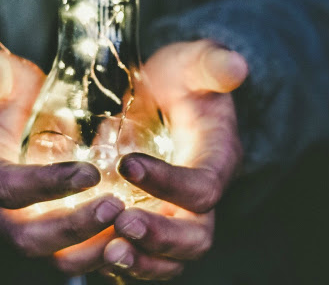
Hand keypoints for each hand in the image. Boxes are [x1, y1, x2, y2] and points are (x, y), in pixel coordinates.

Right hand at [0, 49, 124, 274]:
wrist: (12, 121)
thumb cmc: (8, 97)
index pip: (7, 188)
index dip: (46, 185)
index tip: (90, 172)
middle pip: (29, 238)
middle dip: (73, 228)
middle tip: (116, 207)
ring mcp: (26, 227)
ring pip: (55, 258)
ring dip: (93, 249)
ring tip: (132, 227)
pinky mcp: (52, 235)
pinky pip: (77, 256)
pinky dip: (105, 252)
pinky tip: (137, 236)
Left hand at [103, 40, 247, 280]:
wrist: (164, 97)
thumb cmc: (180, 80)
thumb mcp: (193, 63)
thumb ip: (211, 64)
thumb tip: (236, 66)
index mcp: (216, 161)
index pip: (203, 187)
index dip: (170, 182)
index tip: (127, 164)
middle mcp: (200, 198)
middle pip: (195, 237)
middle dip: (161, 237)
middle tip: (122, 224)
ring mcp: (176, 216)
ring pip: (171, 259)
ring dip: (142, 262)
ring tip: (108, 253)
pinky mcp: (152, 223)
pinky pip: (144, 258)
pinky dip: (122, 265)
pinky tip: (92, 255)